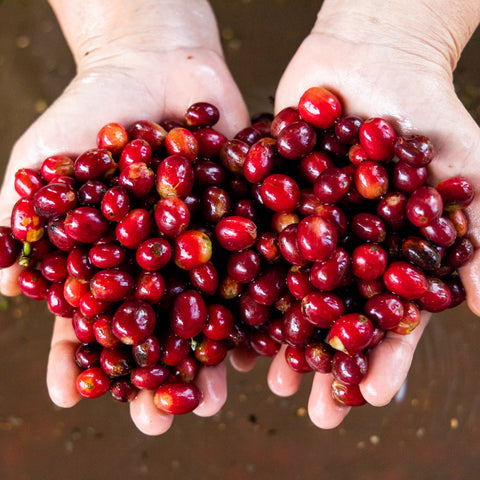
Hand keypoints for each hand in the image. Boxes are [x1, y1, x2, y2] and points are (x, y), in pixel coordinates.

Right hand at [0, 0, 248, 434]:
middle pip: (160, 330)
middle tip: (160, 423)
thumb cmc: (88, 114)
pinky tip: (260, 343)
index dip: (82, 358)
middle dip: (158, 374)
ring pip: (213, 314)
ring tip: (215, 400)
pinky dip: (260, 304)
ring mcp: (209, 247)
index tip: (74, 397)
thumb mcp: (44, 165)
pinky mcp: (249, 223)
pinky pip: (258, 269)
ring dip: (212, 356)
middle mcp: (164, 264)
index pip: (93, 320)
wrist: (152, 66)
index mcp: (114, 260)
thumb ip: (24, 221)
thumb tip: (6, 287)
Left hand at [231, 1, 479, 427]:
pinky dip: (234, 271)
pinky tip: (221, 306)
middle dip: (319, 358)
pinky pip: (246, 241)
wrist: (376, 60)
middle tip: (304, 406)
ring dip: (272, 329)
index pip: (388, 319)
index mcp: (386, 257)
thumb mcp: (467, 173)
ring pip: (282, 288)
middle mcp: (339, 251)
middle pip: (329, 315)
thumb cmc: (430, 115)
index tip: (368, 400)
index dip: (382, 358)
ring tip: (257, 372)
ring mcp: (298, 227)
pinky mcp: (263, 198)